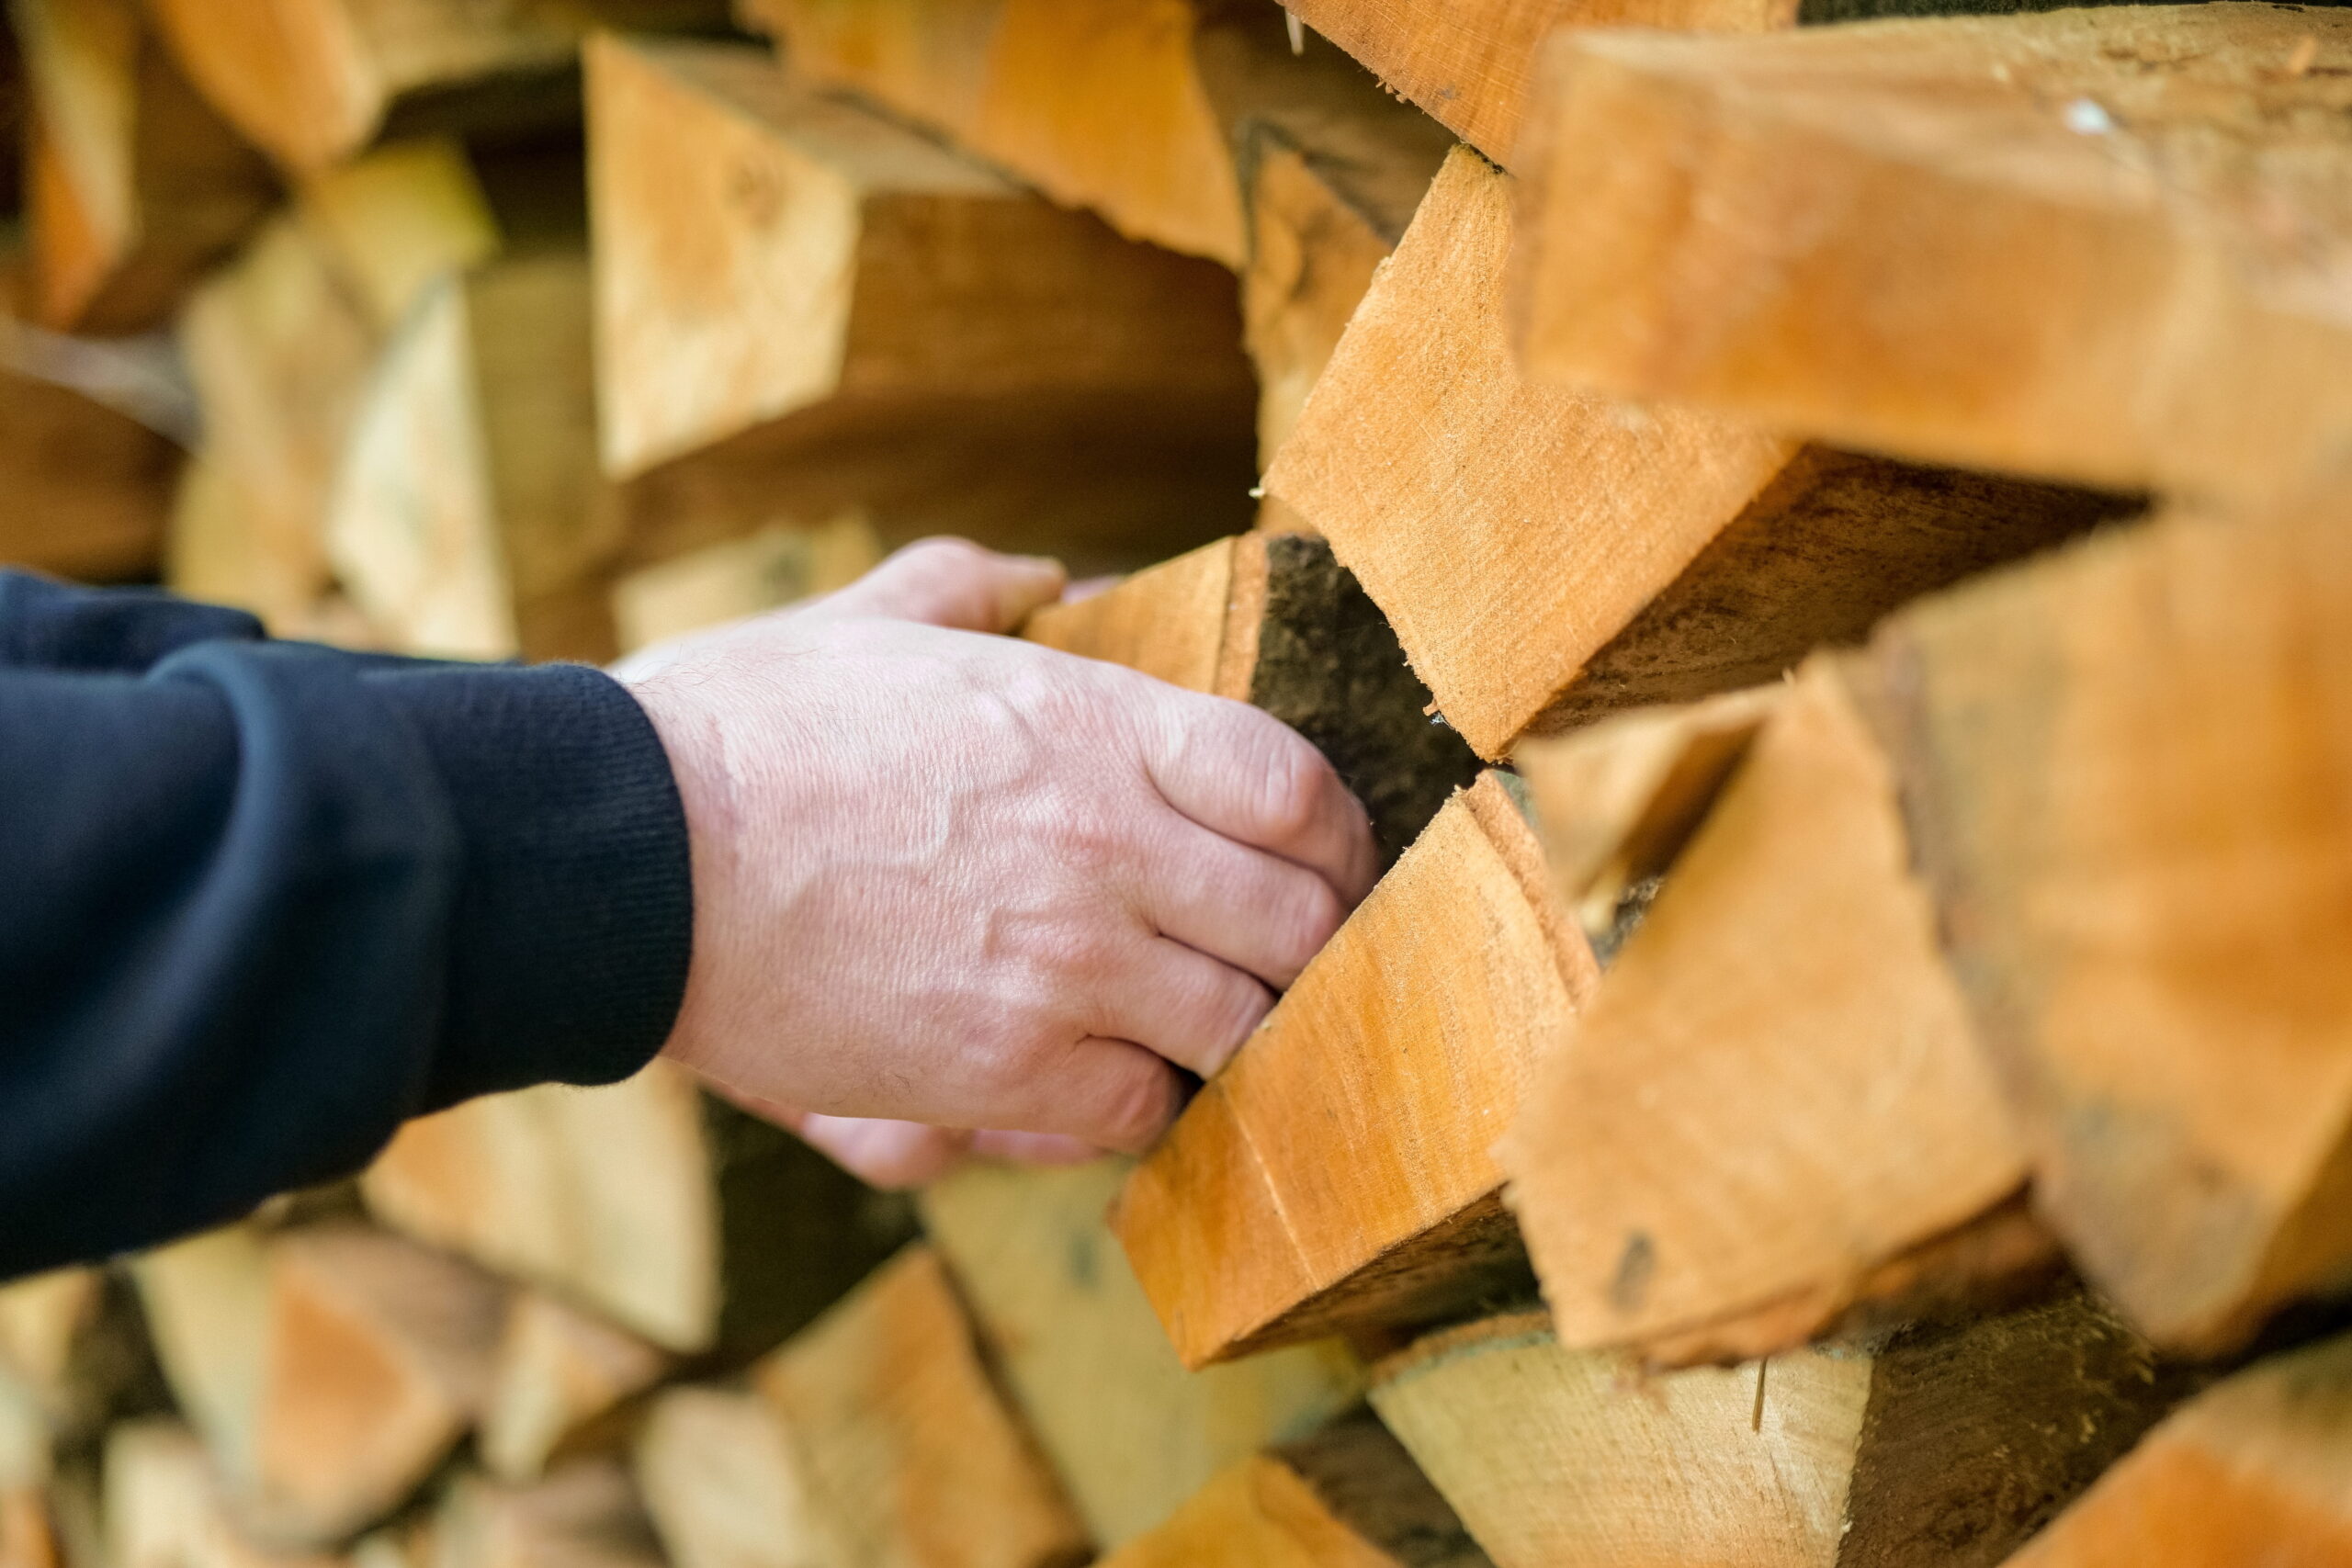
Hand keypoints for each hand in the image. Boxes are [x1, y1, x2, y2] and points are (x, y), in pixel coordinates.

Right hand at [618, 539, 1378, 1180]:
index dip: (1341, 837)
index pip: (1295, 786)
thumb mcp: (868, 621)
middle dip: (1313, 947)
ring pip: (1239, 1028)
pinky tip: (1107, 1077)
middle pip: (1299, 921)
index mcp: (1090, 726)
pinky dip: (1139, 1101)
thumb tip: (1056, 572)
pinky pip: (1135, 1109)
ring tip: (1208, 1025)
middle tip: (1292, 960)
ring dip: (1237, 1031)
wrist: (624, 857)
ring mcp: (1063, 967)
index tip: (1333, 861)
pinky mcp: (1000, 1073)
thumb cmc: (740, 730)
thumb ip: (977, 584)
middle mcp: (1105, 847)